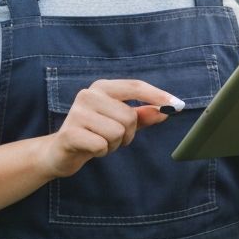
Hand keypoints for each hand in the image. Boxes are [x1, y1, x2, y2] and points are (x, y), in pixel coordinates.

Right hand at [40, 78, 179, 178]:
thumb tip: (166, 110)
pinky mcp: (70, 132)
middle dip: (127, 134)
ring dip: (114, 144)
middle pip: (129, 116)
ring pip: (118, 132)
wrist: (60, 152)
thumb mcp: (120, 122)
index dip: (157, 95)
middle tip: (113, 138)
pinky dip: (101, 151)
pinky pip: (102, 145)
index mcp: (102, 87)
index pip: (135, 86)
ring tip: (100, 142)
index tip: (178, 105)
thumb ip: (143, 115)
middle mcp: (88, 94)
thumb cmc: (94, 133)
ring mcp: (77, 113)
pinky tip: (90, 149)